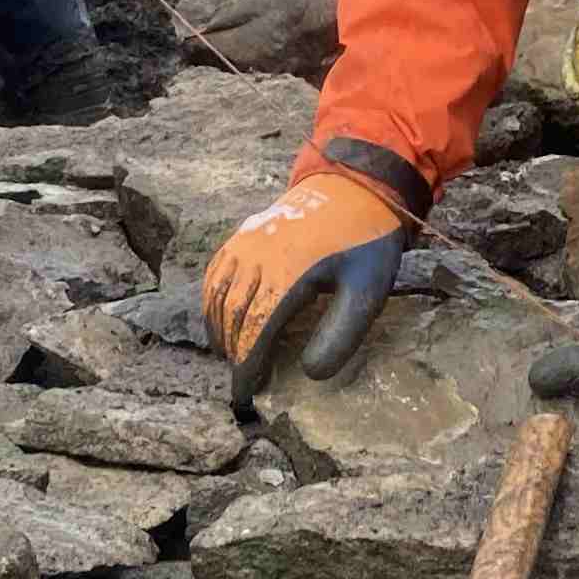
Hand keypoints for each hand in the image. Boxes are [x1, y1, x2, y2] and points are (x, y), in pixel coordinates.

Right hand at [202, 167, 410, 414]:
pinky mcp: (242, 234)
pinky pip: (215, 272)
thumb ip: (340, 335)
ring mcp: (246, 242)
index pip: (256, 330)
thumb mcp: (366, 291)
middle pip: (234, 316)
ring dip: (219, 330)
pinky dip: (211, 300)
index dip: (247, 365)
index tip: (246, 392)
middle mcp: (258, 256)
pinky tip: (221, 319)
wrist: (355, 186)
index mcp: (289, 272)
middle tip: (241, 381)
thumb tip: (309, 374)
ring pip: (218, 295)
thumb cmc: (365, 243)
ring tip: (230, 356)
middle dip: (233, 353)